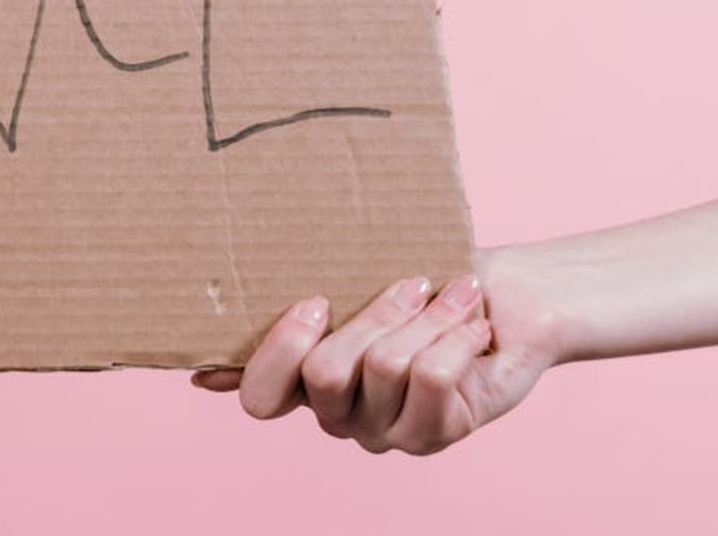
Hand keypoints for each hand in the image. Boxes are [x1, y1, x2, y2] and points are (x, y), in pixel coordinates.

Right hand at [191, 252, 556, 454]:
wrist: (514, 301)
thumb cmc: (428, 284)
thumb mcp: (357, 287)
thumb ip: (291, 318)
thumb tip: (202, 373)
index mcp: (304, 382)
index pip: (259, 396)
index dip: (279, 350)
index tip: (315, 301)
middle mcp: (336, 417)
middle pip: (323, 371)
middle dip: (374, 314)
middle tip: (411, 282)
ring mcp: (382, 432)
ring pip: (383, 367)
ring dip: (428, 317)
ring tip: (460, 294)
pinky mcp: (433, 435)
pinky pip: (432, 379)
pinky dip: (457, 336)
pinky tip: (475, 325)